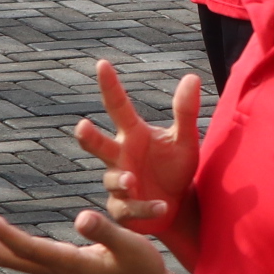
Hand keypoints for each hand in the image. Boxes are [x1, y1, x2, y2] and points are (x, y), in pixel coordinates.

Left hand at [0, 203, 195, 273]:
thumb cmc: (145, 272)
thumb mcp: (133, 247)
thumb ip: (107, 232)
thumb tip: (81, 217)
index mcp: (71, 265)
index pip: (28, 249)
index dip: (3, 234)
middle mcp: (56, 272)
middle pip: (7, 257)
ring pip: (11, 258)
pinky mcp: (59, 271)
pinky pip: (21, 257)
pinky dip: (2, 242)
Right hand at [68, 59, 203, 231]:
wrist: (179, 207)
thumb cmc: (176, 168)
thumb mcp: (186, 140)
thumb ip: (185, 111)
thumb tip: (191, 77)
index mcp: (133, 134)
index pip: (118, 106)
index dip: (109, 86)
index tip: (102, 63)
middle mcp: (120, 156)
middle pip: (98, 144)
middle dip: (88, 137)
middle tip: (82, 126)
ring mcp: (119, 184)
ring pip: (113, 179)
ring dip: (122, 180)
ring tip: (131, 180)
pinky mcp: (124, 210)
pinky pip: (130, 208)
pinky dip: (146, 208)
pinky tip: (162, 206)